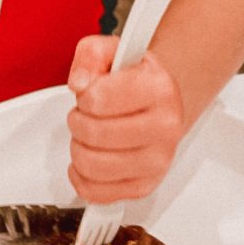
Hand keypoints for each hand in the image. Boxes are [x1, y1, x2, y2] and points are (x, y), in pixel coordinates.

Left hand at [66, 34, 185, 202]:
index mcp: (159, 89)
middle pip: (93, 134)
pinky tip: (89, 159)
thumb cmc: (133, 79)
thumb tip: (80, 83)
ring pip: (92, 165)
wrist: (158, 102)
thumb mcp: (111, 51)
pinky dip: (81, 177)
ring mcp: (158, 161)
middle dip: (77, 121)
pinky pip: (96, 193)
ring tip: (89, 135)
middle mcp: (166, 127)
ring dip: (78, 148)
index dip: (84, 95)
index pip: (98, 99)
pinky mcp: (144, 186)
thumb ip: (90, 56)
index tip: (92, 93)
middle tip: (86, 114)